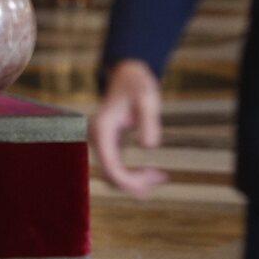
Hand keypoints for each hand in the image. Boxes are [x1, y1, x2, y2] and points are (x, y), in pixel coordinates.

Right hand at [90, 59, 166, 198]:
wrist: (128, 75)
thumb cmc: (137, 85)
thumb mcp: (147, 100)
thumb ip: (148, 122)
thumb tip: (148, 147)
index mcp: (102, 129)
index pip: (111, 168)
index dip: (129, 182)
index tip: (152, 182)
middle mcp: (97, 138)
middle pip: (110, 176)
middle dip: (134, 183)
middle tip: (161, 177)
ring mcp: (101, 142)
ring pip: (113, 176)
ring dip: (135, 182)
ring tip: (160, 176)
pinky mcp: (108, 145)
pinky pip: (117, 169)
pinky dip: (133, 175)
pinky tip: (153, 173)